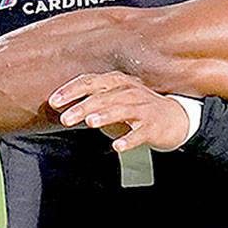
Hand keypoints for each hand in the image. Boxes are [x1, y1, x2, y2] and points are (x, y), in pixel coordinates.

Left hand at [50, 71, 194, 151]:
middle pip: (103, 96)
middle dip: (83, 107)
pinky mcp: (153, 126)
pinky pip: (140, 133)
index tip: (53, 101)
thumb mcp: (112, 100)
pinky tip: (118, 146)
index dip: (71, 90)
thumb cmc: (135, 109)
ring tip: (90, 122)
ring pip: (122, 110)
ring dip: (105, 115)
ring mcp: (142, 108)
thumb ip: (90, 101)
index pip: (90, 82)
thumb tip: (61, 107)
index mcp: (116, 82)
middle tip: (65, 118)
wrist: (173, 118)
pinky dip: (129, 139)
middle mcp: (129, 91)